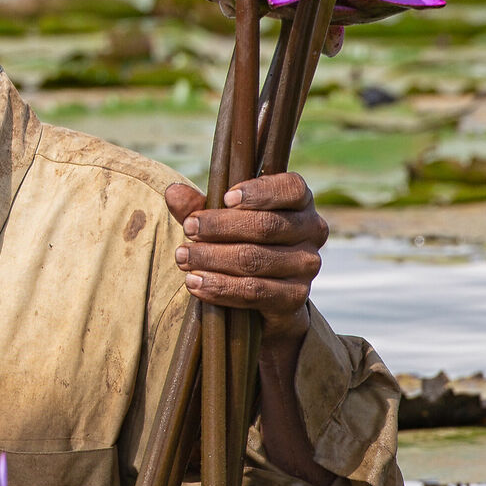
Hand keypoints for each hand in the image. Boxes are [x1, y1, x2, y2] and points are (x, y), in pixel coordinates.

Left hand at [163, 171, 329, 343]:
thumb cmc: (242, 242)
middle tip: (188, 229)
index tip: (225, 197)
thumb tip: (173, 192)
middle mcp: (311, 230)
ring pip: (254, 259)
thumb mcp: (221, 220)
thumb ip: (198, 206)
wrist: (263, 295)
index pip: (290, 189)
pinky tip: (195, 283)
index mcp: (300, 201)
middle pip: (264, 226)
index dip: (258, 192)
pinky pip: (254, 292)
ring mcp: (306, 265)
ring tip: (183, 258)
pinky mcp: (295, 297)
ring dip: (212, 258)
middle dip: (220, 227)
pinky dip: (220, 287)